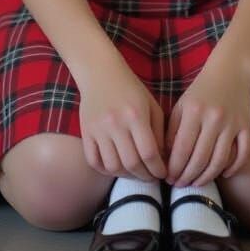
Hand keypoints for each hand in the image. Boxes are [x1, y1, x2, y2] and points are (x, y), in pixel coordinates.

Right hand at [78, 59, 168, 182]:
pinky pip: (94, 161)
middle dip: (145, 176)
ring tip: (136, 173)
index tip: (163, 173)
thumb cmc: (131, 89)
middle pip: (131, 163)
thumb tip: (162, 159)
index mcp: (136, 115)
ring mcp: (98, 130)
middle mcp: (116, 124)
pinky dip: (106, 170)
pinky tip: (117, 167)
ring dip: (126, 176)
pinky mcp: (86, 133)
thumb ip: (159, 132)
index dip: (158, 168)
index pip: (149, 152)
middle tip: (152, 177)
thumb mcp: (152, 105)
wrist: (100, 73)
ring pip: (112, 166)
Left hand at [165, 60, 249, 187]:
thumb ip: (172, 130)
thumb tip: (166, 159)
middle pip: (200, 159)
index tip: (168, 178)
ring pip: (219, 161)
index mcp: (194, 112)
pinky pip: (242, 155)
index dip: (174, 169)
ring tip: (196, 183)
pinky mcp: (246, 127)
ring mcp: (232, 124)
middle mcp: (213, 119)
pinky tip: (223, 174)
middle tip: (180, 185)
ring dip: (207, 177)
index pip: (182, 149)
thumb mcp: (181, 105)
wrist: (230, 72)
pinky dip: (233, 168)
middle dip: (187, 177)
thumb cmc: (201, 91)